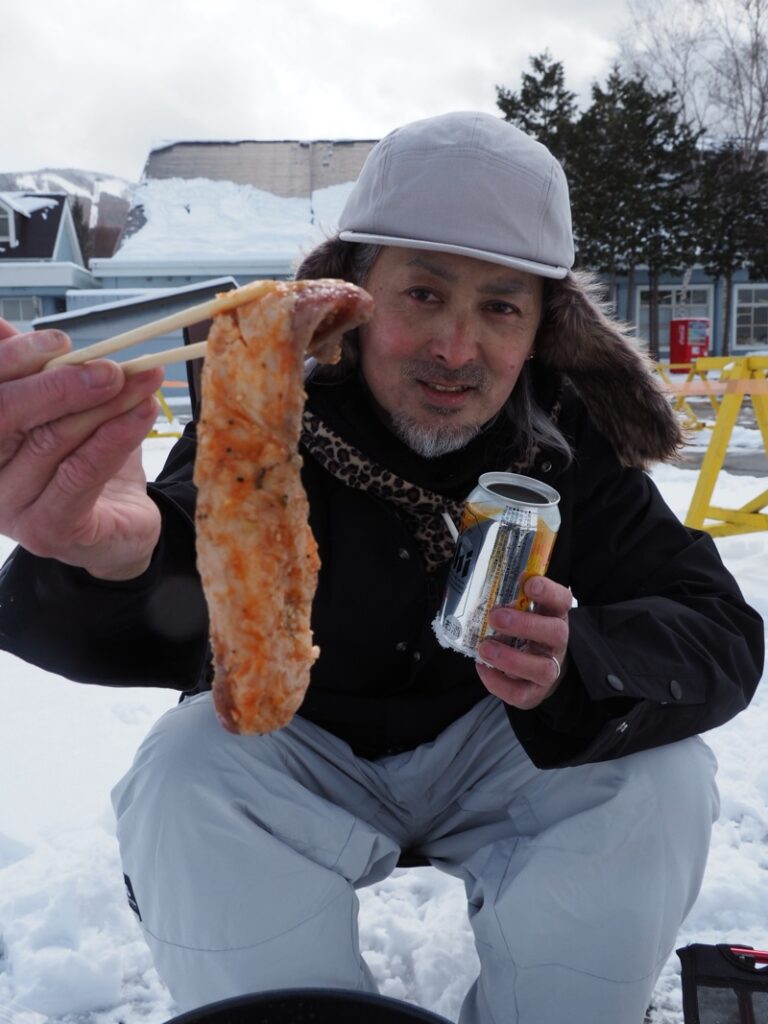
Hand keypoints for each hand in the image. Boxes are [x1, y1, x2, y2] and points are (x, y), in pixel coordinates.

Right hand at [0, 318, 164, 578]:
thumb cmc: (84, 463)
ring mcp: (10, 507)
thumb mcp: (57, 411)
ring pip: (52, 439)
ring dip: (105, 404)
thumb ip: (33, 372)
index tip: (63, 341)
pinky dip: (115, 438)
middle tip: (112, 366)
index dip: (15, 358)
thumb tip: (1, 324)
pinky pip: (80, 474)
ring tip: (144, 381)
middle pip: (5, 414)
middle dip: (60, 381)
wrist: (118, 528)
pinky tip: (142, 413)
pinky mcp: (48, 529)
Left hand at [476, 575, 571, 709]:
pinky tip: (482, 668)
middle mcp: (557, 643)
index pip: (562, 600)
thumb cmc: (525, 634)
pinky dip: (498, 682)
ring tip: (484, 648)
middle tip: (495, 617)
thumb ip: (511, 601)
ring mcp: (549, 670)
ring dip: (511, 658)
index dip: (549, 591)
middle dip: (525, 624)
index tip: (529, 583)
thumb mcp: (522, 612)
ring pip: (542, 668)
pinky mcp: (534, 693)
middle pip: (556, 633)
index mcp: (554, 617)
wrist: (536, 671)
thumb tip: (489, 586)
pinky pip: (519, 693)